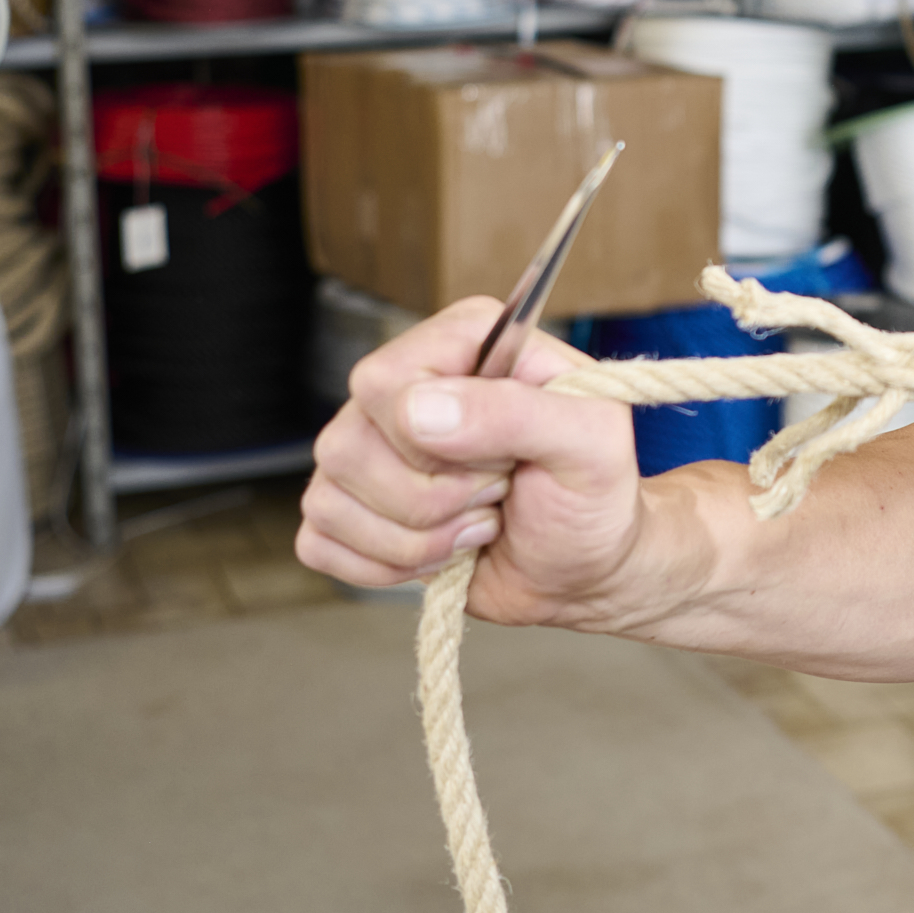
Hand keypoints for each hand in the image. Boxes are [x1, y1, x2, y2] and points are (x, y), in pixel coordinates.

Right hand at [296, 297, 650, 628]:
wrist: (588, 569)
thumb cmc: (595, 497)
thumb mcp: (589, 443)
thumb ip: (515, 413)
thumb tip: (417, 410)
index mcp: (460, 343)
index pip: (382, 381)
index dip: (432, 440)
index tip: (503, 461)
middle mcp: (404, 387)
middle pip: (345, 445)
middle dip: (431, 499)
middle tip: (495, 496)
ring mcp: (371, 450)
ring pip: (327, 499)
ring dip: (414, 540)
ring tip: (477, 528)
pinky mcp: (355, 510)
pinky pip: (318, 541)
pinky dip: (382, 567)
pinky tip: (440, 555)